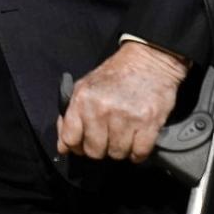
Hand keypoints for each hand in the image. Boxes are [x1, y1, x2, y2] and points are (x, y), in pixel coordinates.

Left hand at [57, 40, 188, 162]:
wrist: (149, 60)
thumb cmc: (116, 74)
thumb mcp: (86, 86)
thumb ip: (72, 114)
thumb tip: (63, 144)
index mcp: (82, 99)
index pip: (70, 138)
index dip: (75, 147)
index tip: (81, 146)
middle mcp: (101, 109)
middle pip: (94, 151)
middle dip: (100, 149)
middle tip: (107, 139)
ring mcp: (125, 117)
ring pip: (117, 154)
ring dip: (121, 150)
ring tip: (123, 136)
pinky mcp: (148, 123)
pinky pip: (139, 153)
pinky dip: (138, 153)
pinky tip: (137, 142)